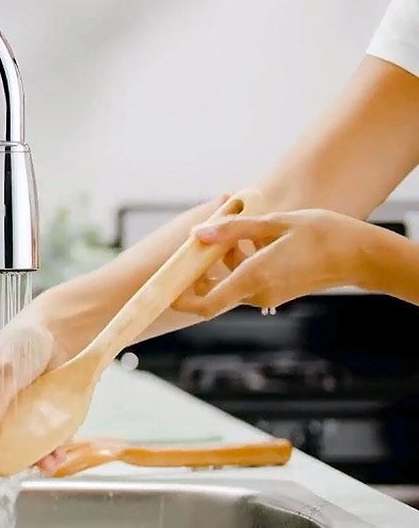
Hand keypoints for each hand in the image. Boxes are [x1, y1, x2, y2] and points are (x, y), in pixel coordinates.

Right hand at [0, 300, 67, 474]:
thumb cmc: (24, 341)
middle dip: (16, 456)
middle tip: (39, 463)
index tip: (6, 458)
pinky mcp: (32, 420)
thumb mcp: (7, 368)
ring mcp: (11, 417)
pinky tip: (58, 453)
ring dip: (36, 457)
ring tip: (53, 461)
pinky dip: (49, 448)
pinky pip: (37, 440)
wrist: (58, 331)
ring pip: (18, 446)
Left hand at [172, 208, 374, 317]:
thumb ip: (233, 230)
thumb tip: (197, 234)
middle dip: (203, 266)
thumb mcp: (274, 223)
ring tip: (244, 229)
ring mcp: (269, 294)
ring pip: (230, 280)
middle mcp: (259, 292)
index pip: (207, 304)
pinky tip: (258, 238)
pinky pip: (247, 278)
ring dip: (225, 258)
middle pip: (214, 289)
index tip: (166, 289)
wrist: (362, 255)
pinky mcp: (277, 291)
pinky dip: (242, 260)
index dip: (182, 301)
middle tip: (205, 239)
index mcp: (255, 278)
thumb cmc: (322, 235)